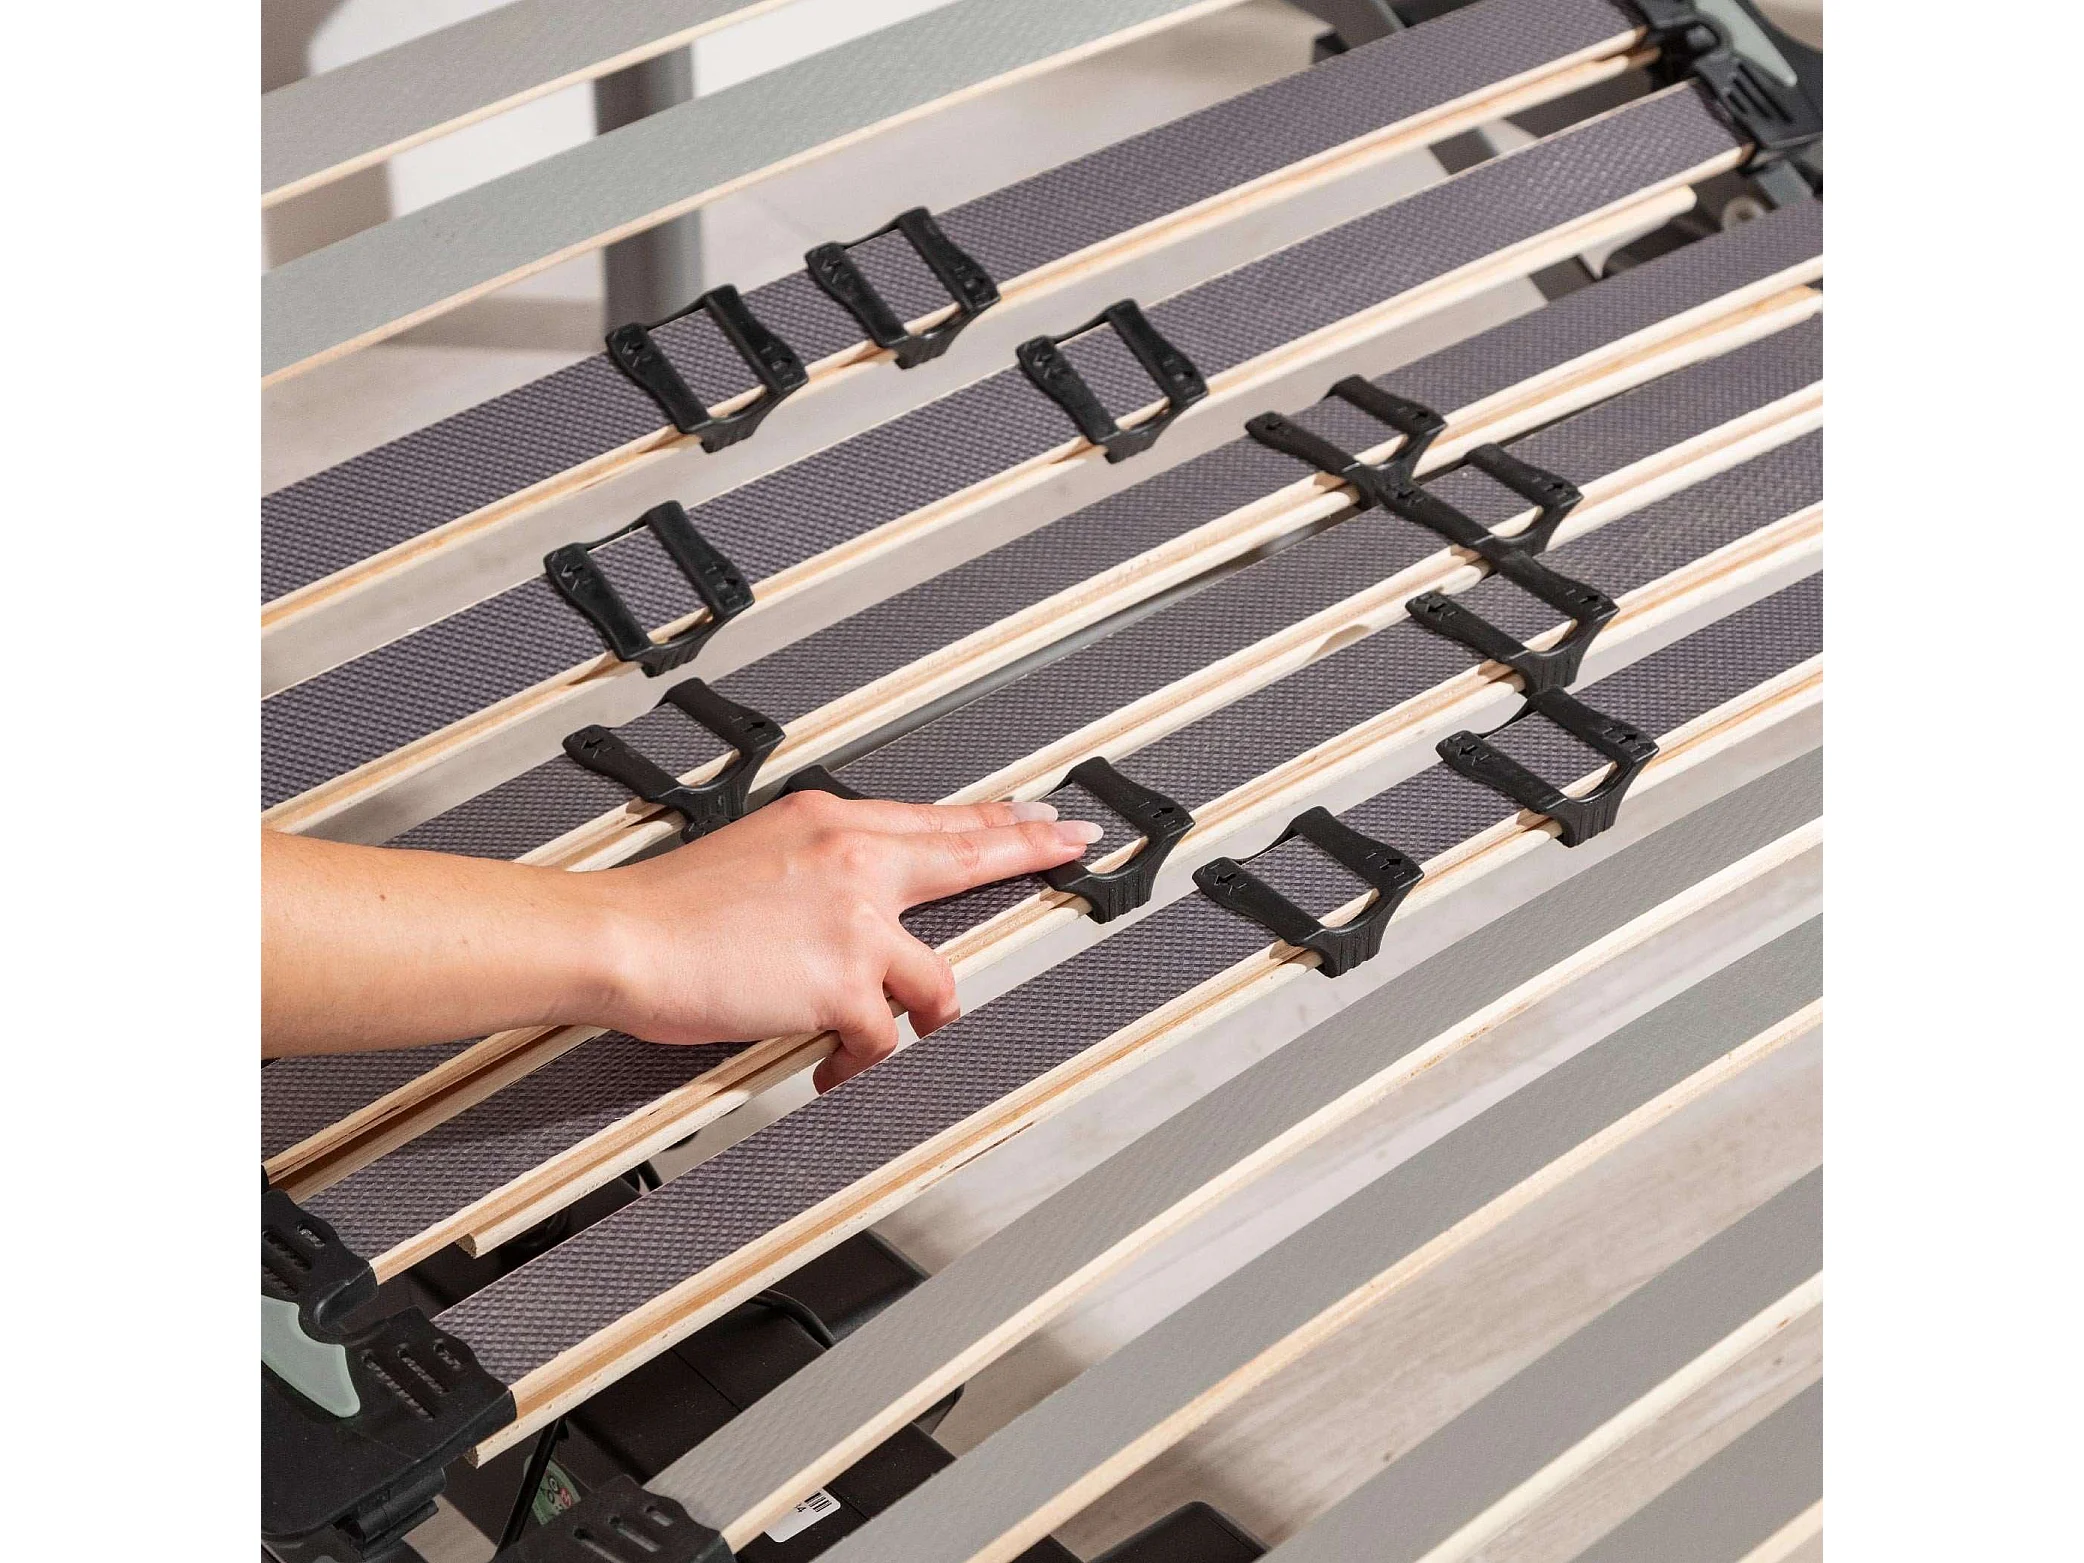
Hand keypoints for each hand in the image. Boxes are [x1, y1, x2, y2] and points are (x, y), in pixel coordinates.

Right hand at [584, 792, 1100, 1088]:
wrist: (621, 936)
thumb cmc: (668, 908)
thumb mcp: (756, 851)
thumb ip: (820, 866)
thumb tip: (860, 899)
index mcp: (832, 822)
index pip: (936, 819)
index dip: (998, 820)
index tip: (1040, 814)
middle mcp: (855, 860)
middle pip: (968, 856)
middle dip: (1030, 849)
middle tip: (1071, 843)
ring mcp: (857, 921)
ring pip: (934, 983)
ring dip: (919, 1020)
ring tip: (877, 1039)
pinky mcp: (845, 982)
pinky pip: (883, 1038)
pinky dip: (856, 1064)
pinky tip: (827, 1068)